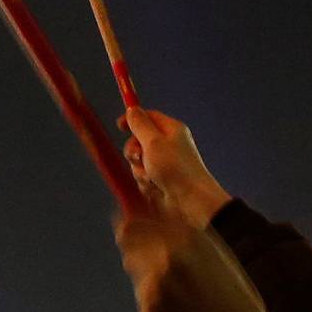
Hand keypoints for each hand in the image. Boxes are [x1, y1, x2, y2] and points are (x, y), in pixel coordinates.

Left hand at [115, 199, 309, 311]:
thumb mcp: (218, 257)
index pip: (134, 221)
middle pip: (127, 243)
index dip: (131, 225)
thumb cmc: (236, 303)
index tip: (128, 231)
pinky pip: (147, 310)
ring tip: (188, 308)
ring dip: (153, 289)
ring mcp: (154, 286)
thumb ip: (184, 231)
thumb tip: (153, 204)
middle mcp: (167, 256)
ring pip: (140, 279)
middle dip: (137, 252)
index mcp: (186, 237)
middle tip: (160, 272)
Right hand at [121, 106, 232, 226]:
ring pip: (139, 161)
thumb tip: (132, 109)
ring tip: (152, 177)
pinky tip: (155, 187)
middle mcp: (168, 145)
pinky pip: (143, 176)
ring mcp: (165, 163)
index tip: (120, 126)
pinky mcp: (161, 179)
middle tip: (139, 158)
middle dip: (134, 151)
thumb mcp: (153, 142)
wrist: (191, 201)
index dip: (133, 119)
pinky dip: (145, 182)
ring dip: (140, 169)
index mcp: (171, 130)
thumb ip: (140, 124)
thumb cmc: (175, 169)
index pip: (148, 116)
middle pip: (139, 140)